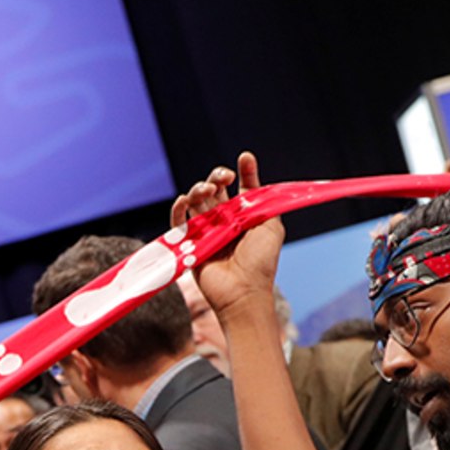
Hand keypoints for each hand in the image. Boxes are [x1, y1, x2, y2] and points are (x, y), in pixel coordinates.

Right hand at [170, 152, 283, 317]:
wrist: (243, 291)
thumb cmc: (261, 263)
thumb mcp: (272, 227)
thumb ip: (265, 203)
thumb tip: (255, 182)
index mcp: (245, 217)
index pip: (242, 188)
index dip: (244, 172)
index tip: (244, 158)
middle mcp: (224, 222)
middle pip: (215, 190)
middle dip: (217, 177)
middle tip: (222, 178)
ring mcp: (205, 231)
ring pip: (196, 200)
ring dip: (199, 189)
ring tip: (206, 191)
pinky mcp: (188, 243)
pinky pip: (177, 221)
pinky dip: (178, 207)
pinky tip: (184, 200)